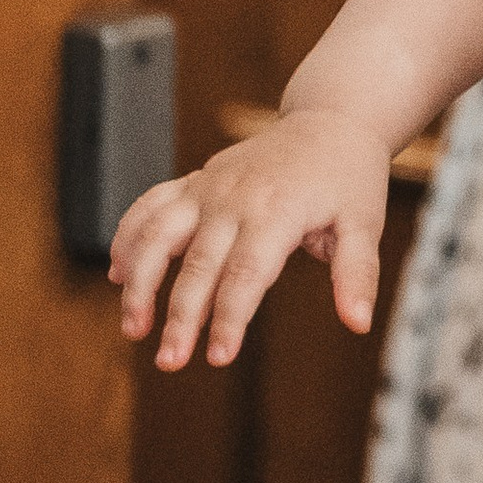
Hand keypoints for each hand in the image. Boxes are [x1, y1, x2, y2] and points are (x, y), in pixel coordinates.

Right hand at [110, 104, 391, 369]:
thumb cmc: (348, 177)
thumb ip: (356, 274)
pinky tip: (118, 273)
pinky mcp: (194, 182)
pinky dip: (128, 237)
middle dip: (180, 318)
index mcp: (276, 212)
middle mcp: (233, 199)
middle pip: (198, 266)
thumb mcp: (364, 224)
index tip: (218, 358)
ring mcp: (208, 188)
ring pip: (158, 235)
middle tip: (170, 361)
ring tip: (133, 327)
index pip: (245, 275)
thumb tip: (358, 322)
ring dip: (140, 282)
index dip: (228, 319)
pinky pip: (150, 206)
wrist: (329, 121)